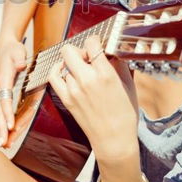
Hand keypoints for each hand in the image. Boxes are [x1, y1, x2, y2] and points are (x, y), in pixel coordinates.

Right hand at [0, 36, 26, 145]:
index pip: (5, 100)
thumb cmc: (12, 50)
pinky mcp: (0, 94)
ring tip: (4, 144)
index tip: (10, 126)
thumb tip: (20, 66)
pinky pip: (1, 111)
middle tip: (4, 142)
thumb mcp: (17, 51)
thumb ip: (19, 58)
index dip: (7, 113)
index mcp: (2, 80)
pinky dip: (2, 122)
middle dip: (1, 127)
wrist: (3, 47)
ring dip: (1, 129)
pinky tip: (4, 133)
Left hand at [47, 35, 138, 162]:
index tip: (98, 45)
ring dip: (72, 63)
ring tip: (82, 70)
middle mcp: (87, 79)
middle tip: (88, 57)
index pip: (91, 43)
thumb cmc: (125, 114)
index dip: (95, 41)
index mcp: (105, 74)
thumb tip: (111, 51)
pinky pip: (53, 76)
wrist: (114, 140)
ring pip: (63, 63)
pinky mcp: (66, 99)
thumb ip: (119, 64)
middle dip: (79, 50)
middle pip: (70, 50)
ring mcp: (73, 89)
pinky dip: (57, 70)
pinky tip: (65, 71)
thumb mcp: (128, 85)